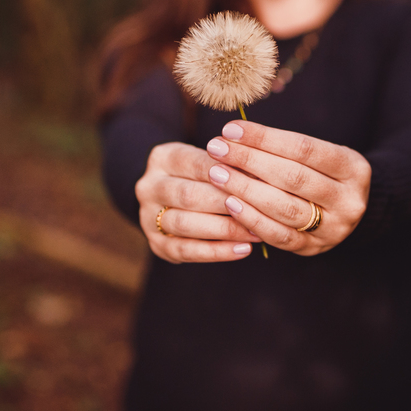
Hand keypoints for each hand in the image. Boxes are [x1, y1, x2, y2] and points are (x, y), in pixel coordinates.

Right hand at [135, 141, 260, 262]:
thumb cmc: (202, 176)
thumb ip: (229, 167)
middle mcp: (149, 186)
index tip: (258, 181)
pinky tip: (243, 250)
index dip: (227, 173)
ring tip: (255, 233)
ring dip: (224, 230)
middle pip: (188, 196)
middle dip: (226, 204)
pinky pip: (186, 250)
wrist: (173, 199)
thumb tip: (263, 179)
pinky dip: (217, 252)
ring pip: (184, 224)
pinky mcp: (156, 244)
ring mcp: (147, 218)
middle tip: (259, 210)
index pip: (196, 163)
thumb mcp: (210, 161)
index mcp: (162, 158)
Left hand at [204, 121, 370, 255]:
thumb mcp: (317, 155)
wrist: (345, 210)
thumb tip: (233, 137)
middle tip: (217, 149)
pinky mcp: (314, 248)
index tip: (231, 130)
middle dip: (249, 161)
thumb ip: (283, 148)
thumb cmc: (321, 173)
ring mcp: (334, 228)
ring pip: (284, 208)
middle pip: (293, 177)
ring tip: (218, 174)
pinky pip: (279, 236)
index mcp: (354, 168)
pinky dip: (252, 218)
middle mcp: (349, 200)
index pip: (304, 148)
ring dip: (245, 189)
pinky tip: (230, 202)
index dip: (265, 138)